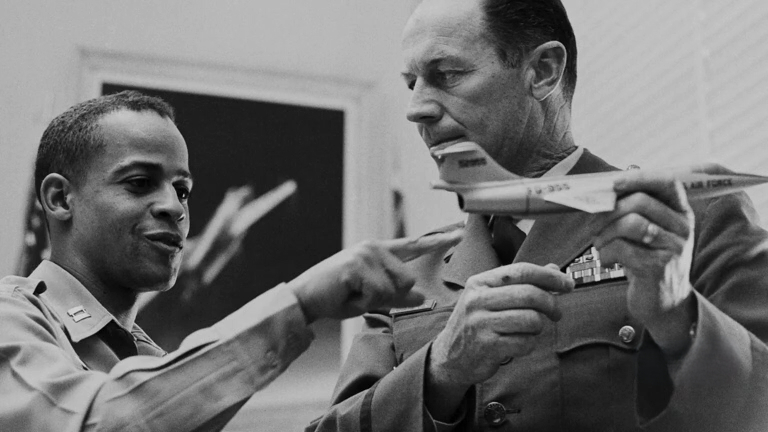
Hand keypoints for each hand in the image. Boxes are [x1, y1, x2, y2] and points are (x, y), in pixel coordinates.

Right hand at [286, 230, 462, 321]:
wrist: (306, 298)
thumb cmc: (337, 297)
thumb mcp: (371, 298)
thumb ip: (397, 296)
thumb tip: (421, 296)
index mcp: (379, 252)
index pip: (414, 246)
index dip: (438, 241)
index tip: (460, 234)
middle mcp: (375, 248)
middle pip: (406, 280)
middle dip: (386, 296)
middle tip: (360, 295)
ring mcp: (365, 254)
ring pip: (392, 288)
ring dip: (373, 300)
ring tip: (352, 294)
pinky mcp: (356, 265)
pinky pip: (376, 293)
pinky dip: (362, 302)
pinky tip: (347, 295)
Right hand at [429, 263, 572, 388]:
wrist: (450, 356)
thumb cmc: (477, 323)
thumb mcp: (491, 297)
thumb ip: (521, 282)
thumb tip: (554, 268)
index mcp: (480, 282)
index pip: (521, 271)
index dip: (549, 276)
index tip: (568, 284)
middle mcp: (477, 300)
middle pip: (529, 294)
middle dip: (551, 304)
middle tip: (556, 313)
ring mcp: (480, 323)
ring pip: (530, 320)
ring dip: (539, 327)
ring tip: (531, 330)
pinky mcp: (487, 346)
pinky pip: (524, 343)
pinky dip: (529, 344)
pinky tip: (519, 344)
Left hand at [593, 173, 695, 356]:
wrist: (665, 302)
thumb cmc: (648, 260)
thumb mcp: (649, 232)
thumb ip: (634, 210)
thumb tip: (601, 190)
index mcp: (680, 212)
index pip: (667, 182)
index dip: (638, 178)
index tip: (612, 183)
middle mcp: (682, 228)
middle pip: (640, 202)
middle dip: (608, 211)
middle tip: (594, 226)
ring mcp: (674, 249)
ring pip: (630, 224)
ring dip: (604, 233)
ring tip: (600, 245)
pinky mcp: (658, 268)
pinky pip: (622, 249)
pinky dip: (605, 254)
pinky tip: (607, 261)